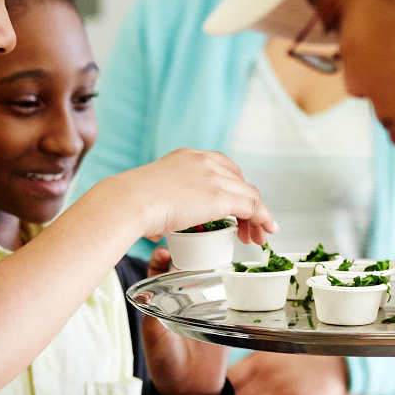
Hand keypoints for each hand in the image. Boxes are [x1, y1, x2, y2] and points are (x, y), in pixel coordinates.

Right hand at [105, 148, 276, 246]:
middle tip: (248, 228)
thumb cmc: (131, 204)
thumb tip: (157, 230)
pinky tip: (264, 232)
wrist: (130, 201)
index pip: (224, 168)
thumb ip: (160, 210)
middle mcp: (205, 161)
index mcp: (188, 157)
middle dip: (248, 204)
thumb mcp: (151, 197)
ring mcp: (214, 177)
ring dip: (258, 216)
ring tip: (257, 236)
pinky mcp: (221, 196)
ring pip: (250, 195)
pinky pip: (252, 206)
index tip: (236, 208)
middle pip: (240, 181)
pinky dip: (263, 219)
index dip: (235, 190)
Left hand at [140, 248, 227, 394]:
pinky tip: (239, 271)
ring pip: (209, 276)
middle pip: (187, 266)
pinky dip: (235, 282)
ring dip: (213, 262)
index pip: (159, 271)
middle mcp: (184, 298)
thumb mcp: (155, 338)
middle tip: (196, 241)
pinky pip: (232, 295)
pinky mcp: (225, 315)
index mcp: (162, 301)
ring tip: (218, 250)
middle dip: (191, 250)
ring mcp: (206, 305)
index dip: (161, 257)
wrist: (191, 390)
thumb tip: (154, 292)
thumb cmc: (166, 364)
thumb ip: (154, 316)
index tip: (165, 252)